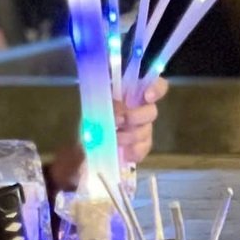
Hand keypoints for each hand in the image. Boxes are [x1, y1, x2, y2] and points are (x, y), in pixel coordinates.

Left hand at [44, 79, 168, 192]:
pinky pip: (143, 148)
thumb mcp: (93, 113)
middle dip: (136, 117)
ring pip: (146, 131)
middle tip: (118, 121)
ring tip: (113, 139)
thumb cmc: (90, 126)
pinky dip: (132, 150)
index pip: (156, 86)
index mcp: (130, 96)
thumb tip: (116, 109)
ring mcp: (143, 129)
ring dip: (128, 135)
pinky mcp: (142, 147)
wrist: (83, 153)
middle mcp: (141, 111)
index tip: (147, 96)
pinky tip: (122, 152)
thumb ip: (105, 107)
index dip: (156, 89)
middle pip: (152, 111)